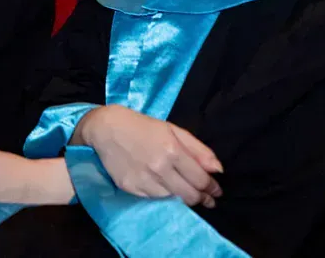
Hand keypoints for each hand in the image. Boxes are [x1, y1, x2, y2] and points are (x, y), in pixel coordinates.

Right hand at [75, 105, 222, 207]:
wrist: (105, 128)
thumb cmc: (141, 126)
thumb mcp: (172, 130)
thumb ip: (198, 149)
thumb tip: (218, 170)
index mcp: (172, 150)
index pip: (201, 180)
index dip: (212, 188)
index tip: (216, 191)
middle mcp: (159, 167)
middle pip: (190, 195)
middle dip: (202, 198)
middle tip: (207, 199)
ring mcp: (144, 180)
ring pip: (173, 199)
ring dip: (182, 197)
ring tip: (184, 191)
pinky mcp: (131, 188)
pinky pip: (154, 198)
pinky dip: (162, 194)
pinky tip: (161, 185)